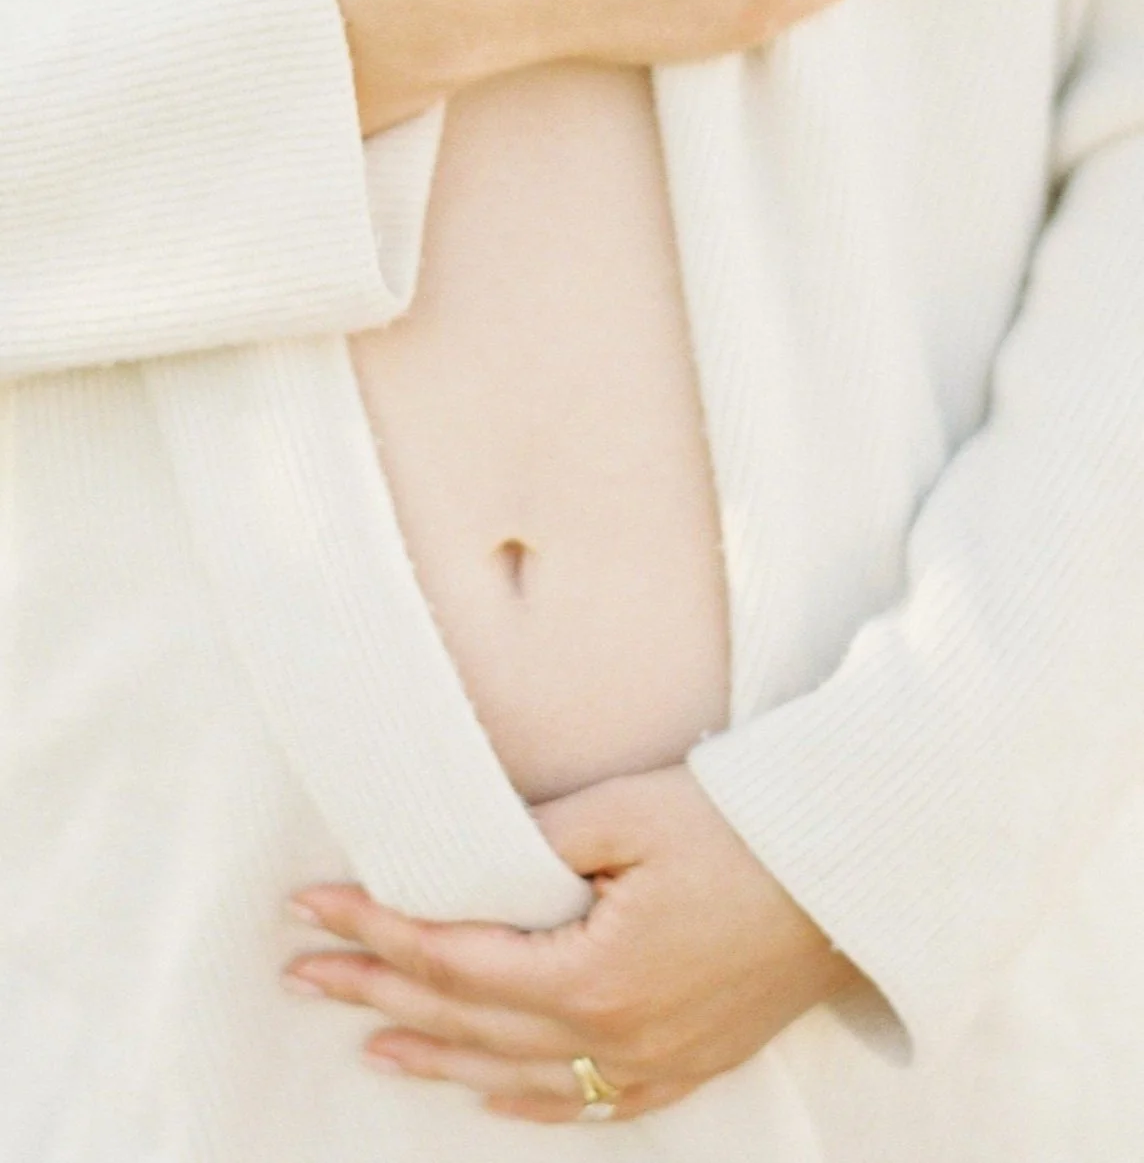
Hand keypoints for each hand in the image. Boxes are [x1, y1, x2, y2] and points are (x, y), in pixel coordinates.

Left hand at [282, 765, 865, 1122]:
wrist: (848, 877)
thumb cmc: (741, 829)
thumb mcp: (630, 815)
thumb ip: (535, 842)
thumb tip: (461, 857)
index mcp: (591, 973)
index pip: (448, 956)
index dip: (372, 930)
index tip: (311, 908)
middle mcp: (611, 1036)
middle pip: (463, 1017)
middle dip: (374, 989)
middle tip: (302, 972)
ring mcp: (648, 1063)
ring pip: (509, 1070)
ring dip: (430, 1050)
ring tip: (365, 1036)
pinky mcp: (682, 1066)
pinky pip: (580, 1102)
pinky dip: (516, 1096)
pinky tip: (482, 1089)